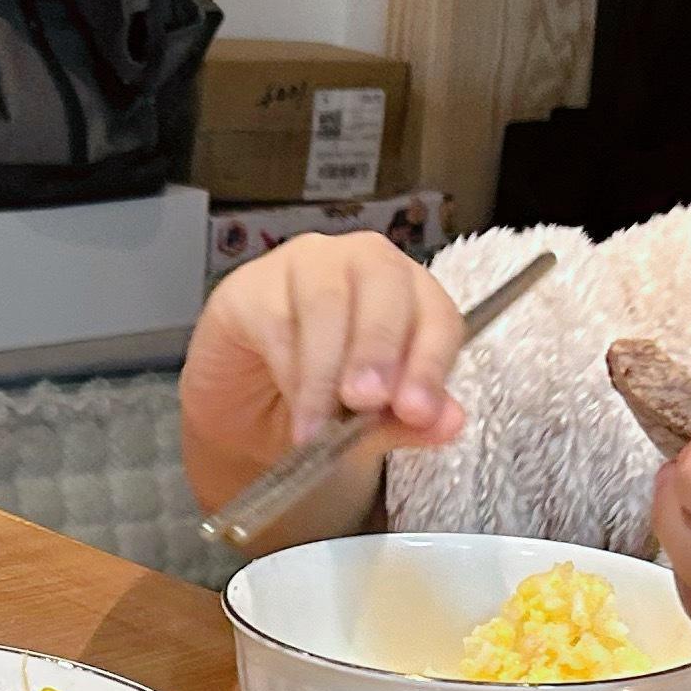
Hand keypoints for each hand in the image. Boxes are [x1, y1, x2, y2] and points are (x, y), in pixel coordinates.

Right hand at [178, 231, 464, 513]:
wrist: (241, 417)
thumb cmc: (319, 405)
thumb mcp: (368, 428)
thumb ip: (407, 422)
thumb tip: (449, 422)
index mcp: (408, 293)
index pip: (436, 312)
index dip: (431, 361)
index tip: (417, 412)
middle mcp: (361, 263)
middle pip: (383, 280)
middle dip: (379, 348)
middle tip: (365, 402)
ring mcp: (304, 265)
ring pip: (325, 300)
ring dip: (326, 371)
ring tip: (320, 428)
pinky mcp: (250, 285)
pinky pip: (275, 319)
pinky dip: (288, 373)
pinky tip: (295, 410)